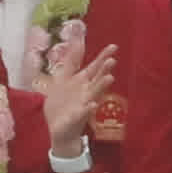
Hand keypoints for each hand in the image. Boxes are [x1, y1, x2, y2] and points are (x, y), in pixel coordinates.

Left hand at [36, 23, 117, 157]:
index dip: (103, 56)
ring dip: (102, 86)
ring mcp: (84, 104)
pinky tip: (92, 104)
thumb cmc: (61, 104)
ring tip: (110, 77)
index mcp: (81, 82)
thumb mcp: (61, 79)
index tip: (113, 46)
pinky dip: (89, 108)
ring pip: (95, 93)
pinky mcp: (77, 117)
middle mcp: (86, 91)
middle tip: (112, 60)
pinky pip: (84, 112)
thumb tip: (77, 43)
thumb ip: (70, 63)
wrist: (58, 130)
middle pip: (97, 78)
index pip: (94, 67)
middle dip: (104, 69)